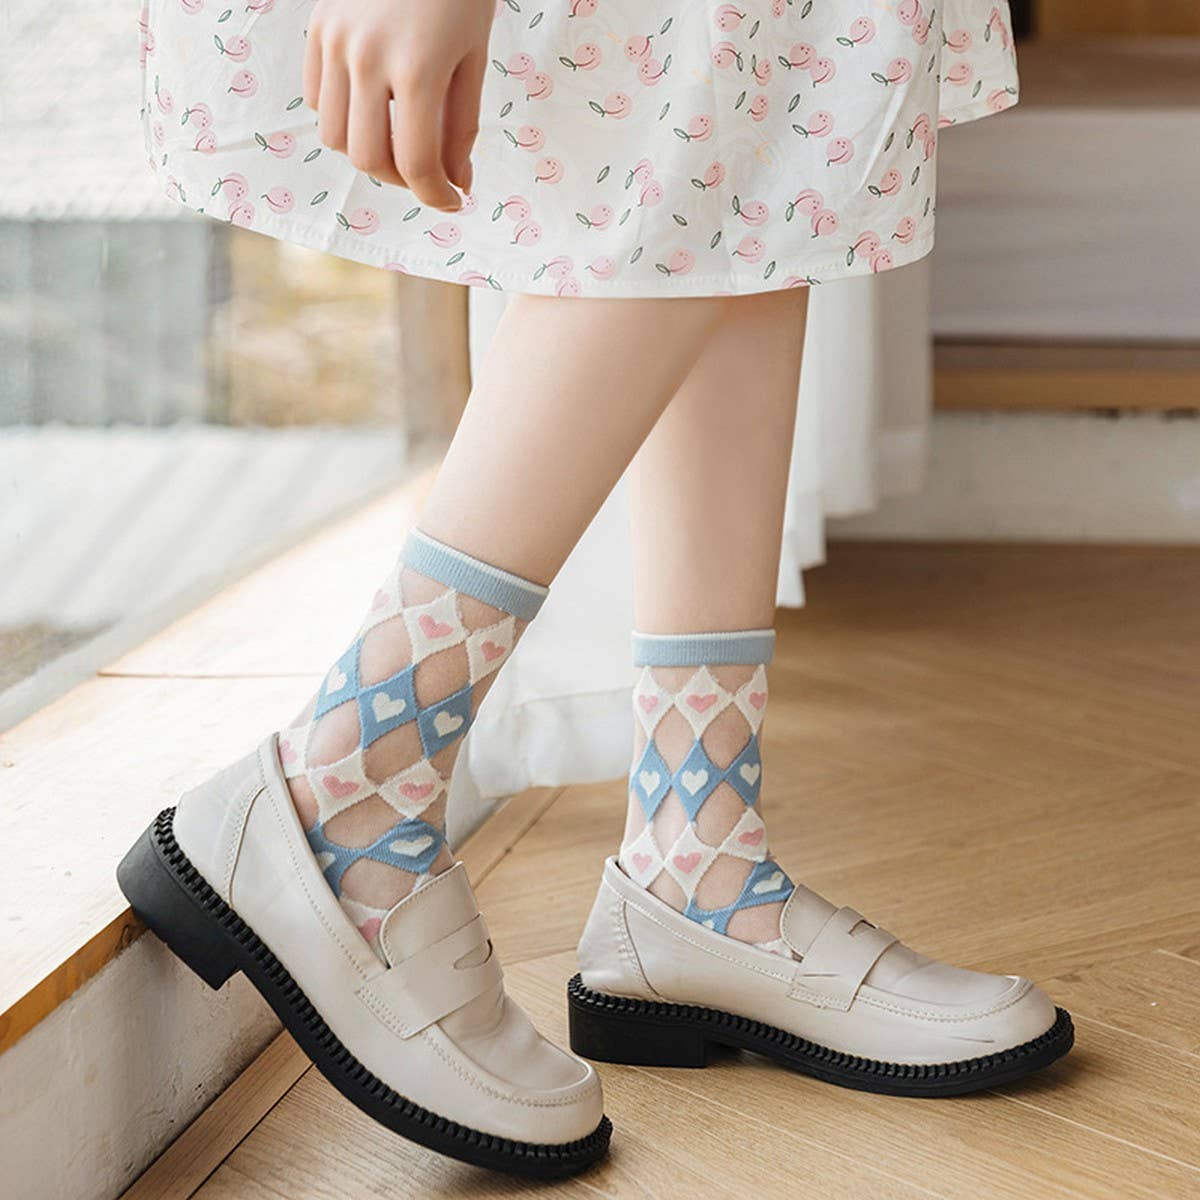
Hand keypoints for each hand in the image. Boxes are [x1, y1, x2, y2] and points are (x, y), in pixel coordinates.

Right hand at [303, 0, 492, 210]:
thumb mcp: (473, 56)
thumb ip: (462, 125)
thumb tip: (456, 183)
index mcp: (417, 68)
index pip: (416, 162)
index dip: (435, 194)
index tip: (452, 200)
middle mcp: (366, 58)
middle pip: (368, 158)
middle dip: (401, 179)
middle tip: (426, 172)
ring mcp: (334, 41)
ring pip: (334, 134)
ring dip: (367, 151)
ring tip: (398, 140)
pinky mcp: (317, 27)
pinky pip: (315, 98)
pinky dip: (341, 117)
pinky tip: (371, 107)